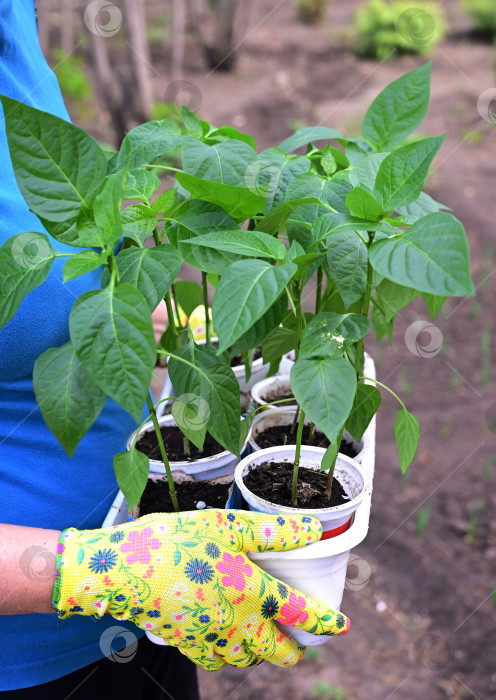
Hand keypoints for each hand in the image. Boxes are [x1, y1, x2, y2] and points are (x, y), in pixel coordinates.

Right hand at [53, 510, 348, 668]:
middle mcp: (236, 623)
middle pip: (276, 652)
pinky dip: (227, 655)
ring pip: (247, 660)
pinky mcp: (186, 643)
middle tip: (299, 642)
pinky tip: (223, 638)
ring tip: (263, 637)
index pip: (299, 613)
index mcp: (251, 592)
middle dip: (293, 651)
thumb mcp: (227, 525)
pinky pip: (215, 660)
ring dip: (261, 653)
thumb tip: (313, 531)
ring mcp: (209, 638)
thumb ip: (272, 531)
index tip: (340, 627)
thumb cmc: (177, 541)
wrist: (123, 569)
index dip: (324, 621)